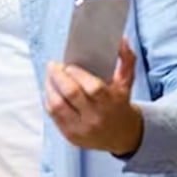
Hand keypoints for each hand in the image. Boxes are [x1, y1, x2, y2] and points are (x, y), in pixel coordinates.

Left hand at [45, 37, 143, 154]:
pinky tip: (50, 90)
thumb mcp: (127, 82)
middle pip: (71, 94)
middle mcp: (96, 118)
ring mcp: (81, 128)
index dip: (78, 74)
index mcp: (111, 103)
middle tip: (53, 66)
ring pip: (57, 105)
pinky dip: (49, 100)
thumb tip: (121, 40)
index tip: (69, 66)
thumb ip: (127, 59)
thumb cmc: (120, 104)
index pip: (93, 88)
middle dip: (58, 76)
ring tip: (50, 77)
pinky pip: (53, 115)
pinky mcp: (70, 135)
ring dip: (50, 87)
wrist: (121, 136)